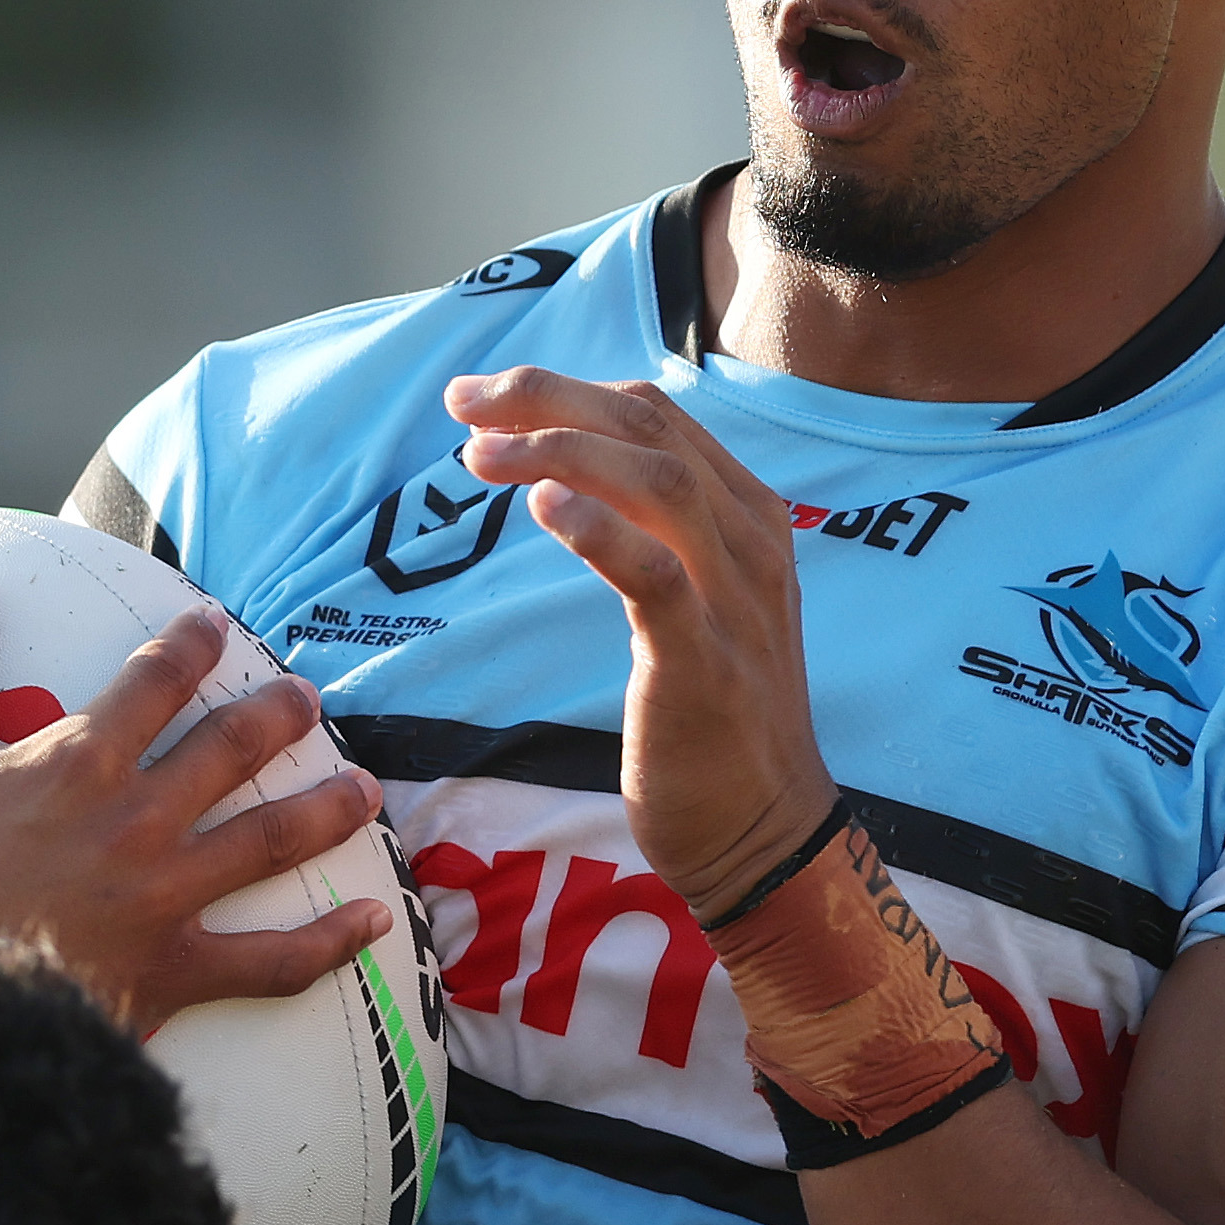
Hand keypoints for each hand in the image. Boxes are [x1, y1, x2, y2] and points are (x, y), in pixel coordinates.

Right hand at [0, 547, 385, 1036]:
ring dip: (327, 810)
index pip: (157, 678)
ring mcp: (164, 896)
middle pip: (234, 748)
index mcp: (77, 758)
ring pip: (270, 839)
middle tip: (310, 701)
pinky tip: (375, 921)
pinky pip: (273, 960)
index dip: (194, 644)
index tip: (218, 628)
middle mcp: (137, 818)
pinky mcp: (174, 972)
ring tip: (365, 790)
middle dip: (281, 716)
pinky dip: (331, 943)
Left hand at [448, 367, 838, 920]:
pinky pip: (657, 578)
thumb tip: (564, 472)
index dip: (563, 392)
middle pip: (650, 430)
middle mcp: (752, 543)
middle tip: (462, 403)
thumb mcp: (692, 601)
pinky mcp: (706, 662)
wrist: (762, 831)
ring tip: (480, 454)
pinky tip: (543, 507)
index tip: (482, 398)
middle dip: (548, 400)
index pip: (656, 417)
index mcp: (747, 516)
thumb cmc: (711, 717)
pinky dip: (601, 531)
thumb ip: (649, 532)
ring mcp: (736, 601)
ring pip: (658, 484)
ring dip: (561, 453)